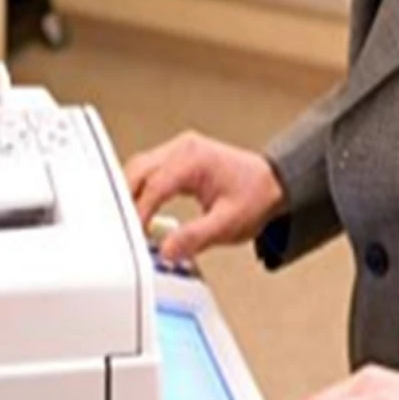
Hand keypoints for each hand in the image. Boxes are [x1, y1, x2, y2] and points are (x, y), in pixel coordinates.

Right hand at [125, 131, 285, 260]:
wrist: (273, 184)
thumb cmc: (256, 196)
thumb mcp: (228, 224)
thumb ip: (195, 238)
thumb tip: (167, 251)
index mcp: (193, 159)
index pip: (153, 186)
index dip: (139, 213)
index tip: (134, 235)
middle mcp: (182, 148)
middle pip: (137, 172)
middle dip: (126, 202)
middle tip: (125, 232)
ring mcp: (178, 150)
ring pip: (138, 170)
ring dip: (131, 196)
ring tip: (132, 225)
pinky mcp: (177, 158)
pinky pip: (148, 172)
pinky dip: (140, 191)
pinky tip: (141, 211)